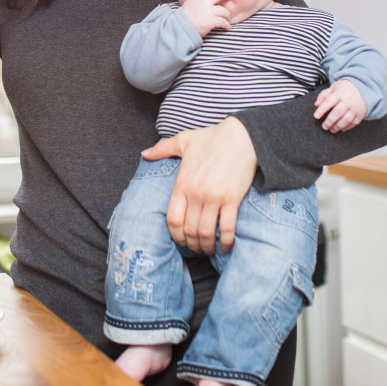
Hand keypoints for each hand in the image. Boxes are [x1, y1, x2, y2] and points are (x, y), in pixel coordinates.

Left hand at [141, 117, 255, 252]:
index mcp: (182, 183)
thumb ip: (162, 149)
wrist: (242, 136)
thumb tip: (144, 154)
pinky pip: (227, 228)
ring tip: (209, 249)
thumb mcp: (184, 140)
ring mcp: (214, 197)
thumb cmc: (212, 138)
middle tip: (196, 248)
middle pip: (189, 230)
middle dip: (192, 244)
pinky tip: (225, 245)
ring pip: (206, 232)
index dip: (175, 235)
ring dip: (207, 246)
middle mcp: (196, 193)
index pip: (172, 219)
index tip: (180, 240)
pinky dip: (225, 241)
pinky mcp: (232, 199)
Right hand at [180, 0, 231, 36]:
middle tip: (229, 2)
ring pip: (224, 11)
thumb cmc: (185, 16)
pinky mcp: (211, 21)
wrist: (181, 26)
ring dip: (227, 16)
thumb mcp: (190, 3)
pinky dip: (226, 25)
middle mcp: (206, 3)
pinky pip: (223, 22)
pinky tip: (227, 27)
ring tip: (227, 19)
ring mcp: (209, 12)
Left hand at [313, 79, 367, 131]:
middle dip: (329, 121)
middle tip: (324, 126)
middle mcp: (348, 101)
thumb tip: (316, 105)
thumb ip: (323, 95)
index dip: (322, 110)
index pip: (329, 101)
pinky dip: (347, 127)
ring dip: (338, 126)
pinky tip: (341, 129)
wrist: (363, 88)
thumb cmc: (344, 89)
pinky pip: (354, 123)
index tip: (316, 116)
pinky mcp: (360, 114)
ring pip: (346, 120)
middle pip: (337, 112)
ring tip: (331, 130)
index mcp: (339, 93)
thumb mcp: (333, 88)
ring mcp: (355, 108)